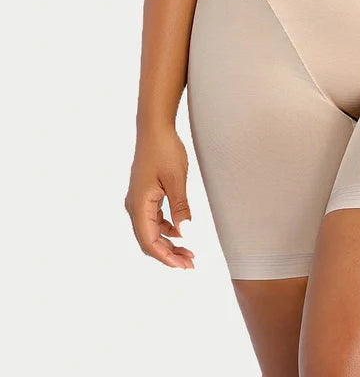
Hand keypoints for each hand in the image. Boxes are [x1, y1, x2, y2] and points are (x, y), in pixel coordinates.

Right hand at [124, 127, 194, 268]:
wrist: (154, 128)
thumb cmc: (165, 150)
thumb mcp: (177, 179)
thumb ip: (180, 207)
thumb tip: (186, 233)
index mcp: (139, 205)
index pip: (149, 242)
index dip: (166, 257)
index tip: (184, 265)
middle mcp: (134, 206)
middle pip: (148, 241)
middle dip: (169, 254)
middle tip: (190, 263)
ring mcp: (138, 201)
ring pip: (151, 232)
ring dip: (169, 243)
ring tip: (189, 251)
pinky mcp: (144, 196)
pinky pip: (153, 220)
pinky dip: (167, 230)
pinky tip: (181, 232)